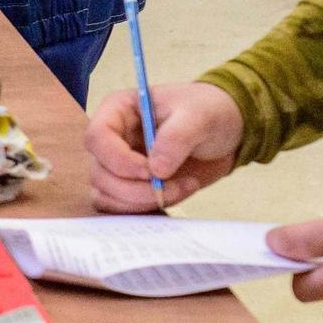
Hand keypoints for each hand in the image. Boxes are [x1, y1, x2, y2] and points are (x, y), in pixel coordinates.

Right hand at [84, 81, 243, 211]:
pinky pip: (122, 209)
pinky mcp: (131, 188)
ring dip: (142, 203)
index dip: (119, 160)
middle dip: (136, 189)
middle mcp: (112, 140)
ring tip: (181, 189)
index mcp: (118, 111)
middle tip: (173, 187)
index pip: (97, 138)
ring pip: (107, 197)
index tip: (151, 171)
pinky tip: (175, 196)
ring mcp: (119, 167)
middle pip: (100, 174)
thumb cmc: (207, 110)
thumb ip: (176, 137)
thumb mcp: (198, 116)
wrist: (225, 131)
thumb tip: (156, 170)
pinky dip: (146, 211)